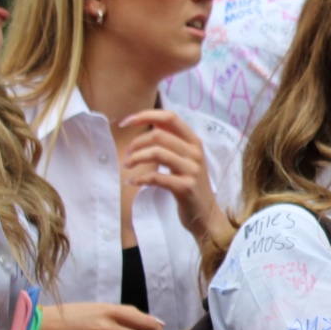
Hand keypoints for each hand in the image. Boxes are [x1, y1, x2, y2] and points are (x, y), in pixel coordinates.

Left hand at [120, 109, 234, 245]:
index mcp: (194, 141)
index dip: (145, 115)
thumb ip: (171, 142)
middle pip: (159, 135)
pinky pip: (157, 177)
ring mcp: (192, 170)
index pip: (170, 117)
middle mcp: (195, 152)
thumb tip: (148, 123)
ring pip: (157, 153)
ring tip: (127, 166)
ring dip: (136, 158)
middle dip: (136, 143)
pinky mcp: (185, 187)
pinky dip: (140, 178)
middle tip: (126, 155)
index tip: (125, 122)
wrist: (205, 214)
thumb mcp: (184, 159)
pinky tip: (133, 182)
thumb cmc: (189, 183)